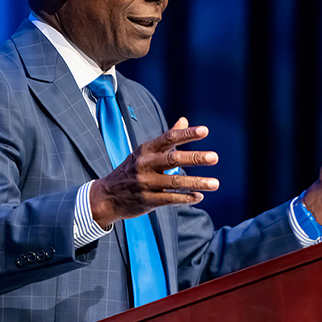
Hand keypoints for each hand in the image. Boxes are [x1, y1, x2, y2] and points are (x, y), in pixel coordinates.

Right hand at [90, 117, 219, 227]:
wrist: (107, 196)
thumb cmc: (131, 170)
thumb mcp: (145, 151)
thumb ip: (166, 138)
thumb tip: (184, 120)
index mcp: (146, 150)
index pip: (169, 138)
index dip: (187, 134)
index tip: (205, 131)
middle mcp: (146, 165)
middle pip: (173, 159)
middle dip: (195, 158)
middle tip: (214, 157)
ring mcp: (146, 183)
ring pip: (175, 182)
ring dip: (197, 182)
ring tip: (215, 183)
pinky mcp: (148, 200)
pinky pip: (171, 199)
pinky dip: (186, 198)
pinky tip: (199, 196)